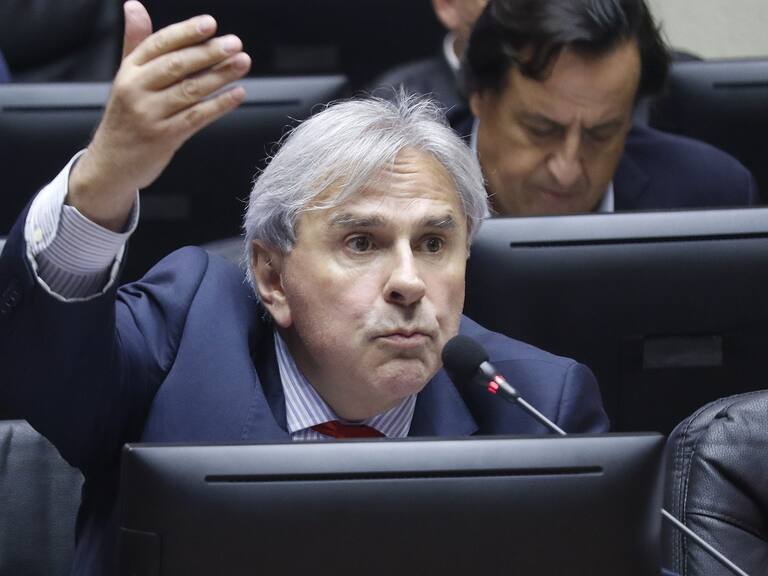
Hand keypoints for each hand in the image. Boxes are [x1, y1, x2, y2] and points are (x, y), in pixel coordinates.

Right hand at [68, 0, 251, 230]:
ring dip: (220, 76)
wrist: (111, 164)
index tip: (210, 23)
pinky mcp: (164, 138)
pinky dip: (219, 105)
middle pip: (176, 66)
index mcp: (128, 70)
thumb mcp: (126, 77)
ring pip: (189, 91)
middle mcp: (135, 90)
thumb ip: (136, 42)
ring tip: (242, 63)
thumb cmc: (126, 116)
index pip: (159, 44)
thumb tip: (134, 5)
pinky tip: (238, 93)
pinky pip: (196, 118)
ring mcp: (149, 115)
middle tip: (235, 43)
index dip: (186, 32)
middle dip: (208, 53)